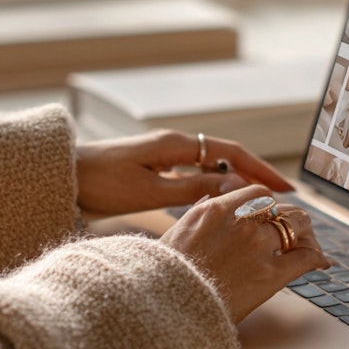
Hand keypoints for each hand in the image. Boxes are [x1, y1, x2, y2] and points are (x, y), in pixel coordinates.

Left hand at [75, 129, 293, 218]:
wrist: (64, 179)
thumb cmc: (101, 184)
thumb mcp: (151, 190)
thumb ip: (193, 188)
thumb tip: (236, 186)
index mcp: (176, 145)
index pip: (231, 152)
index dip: (260, 169)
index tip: (284, 186)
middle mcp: (174, 145)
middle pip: (225, 157)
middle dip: (254, 175)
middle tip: (278, 197)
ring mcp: (164, 155)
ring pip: (210, 166)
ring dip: (234, 182)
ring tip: (256, 203)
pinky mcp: (154, 168)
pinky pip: (194, 174)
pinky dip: (212, 186)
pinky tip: (219, 203)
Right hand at [161, 185, 330, 323]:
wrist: (171, 308)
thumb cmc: (168, 276)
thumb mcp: (176, 234)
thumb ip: (199, 213)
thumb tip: (211, 200)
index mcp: (216, 210)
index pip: (258, 194)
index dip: (271, 204)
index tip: (274, 214)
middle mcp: (241, 223)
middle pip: (282, 208)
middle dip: (291, 219)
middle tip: (296, 231)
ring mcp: (258, 246)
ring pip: (299, 226)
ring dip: (307, 234)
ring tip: (310, 244)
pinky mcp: (271, 274)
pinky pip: (306, 257)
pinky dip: (317, 258)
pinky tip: (321, 262)